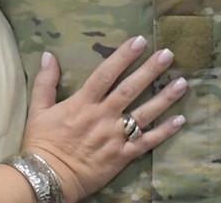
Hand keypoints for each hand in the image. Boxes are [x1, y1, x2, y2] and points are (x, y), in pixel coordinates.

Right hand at [21, 36, 187, 202]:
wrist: (46, 179)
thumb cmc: (42, 144)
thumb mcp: (38, 110)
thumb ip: (45, 82)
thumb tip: (49, 55)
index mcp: (83, 103)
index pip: (106, 74)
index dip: (124, 56)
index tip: (140, 41)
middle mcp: (102, 116)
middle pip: (130, 89)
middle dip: (150, 70)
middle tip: (168, 54)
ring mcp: (115, 136)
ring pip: (144, 113)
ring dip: (164, 97)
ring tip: (182, 83)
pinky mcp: (123, 155)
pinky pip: (147, 142)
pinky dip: (165, 131)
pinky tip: (180, 120)